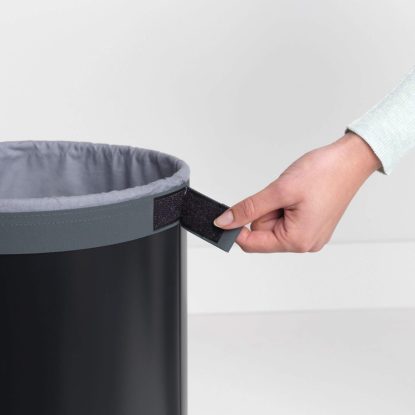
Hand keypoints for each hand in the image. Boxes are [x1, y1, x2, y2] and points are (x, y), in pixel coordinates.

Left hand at [213, 132, 381, 252]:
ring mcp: (310, 235)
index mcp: (297, 240)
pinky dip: (284, 207)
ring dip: (275, 208)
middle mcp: (305, 243)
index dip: (236, 228)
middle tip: (280, 194)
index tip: (229, 212)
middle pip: (262, 233)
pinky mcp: (312, 225)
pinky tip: (298, 195)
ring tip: (293, 192)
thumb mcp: (279, 190)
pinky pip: (286, 220)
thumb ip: (249, 209)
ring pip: (273, 225)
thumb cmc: (324, 173)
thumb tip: (225, 222)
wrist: (351, 160)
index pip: (252, 244)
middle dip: (264, 212)